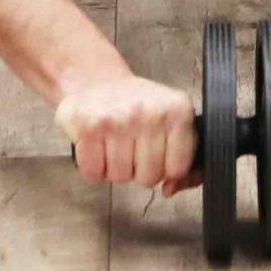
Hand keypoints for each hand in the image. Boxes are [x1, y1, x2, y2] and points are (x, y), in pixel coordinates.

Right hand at [55, 74, 197, 196]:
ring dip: (115, 169)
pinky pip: (94, 173)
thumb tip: (172, 189)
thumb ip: (181, 156)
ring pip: (120, 178)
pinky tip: (98, 148)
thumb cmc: (138, 105)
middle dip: (139, 170)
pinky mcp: (89, 128)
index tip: (158, 157)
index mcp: (179, 110)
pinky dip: (94, 168)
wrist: (98, 81)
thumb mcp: (171, 118)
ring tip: (115, 145)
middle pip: (148, 177)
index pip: (178, 167)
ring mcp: (120, 120)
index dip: (166, 170)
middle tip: (132, 149)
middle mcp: (151, 114)